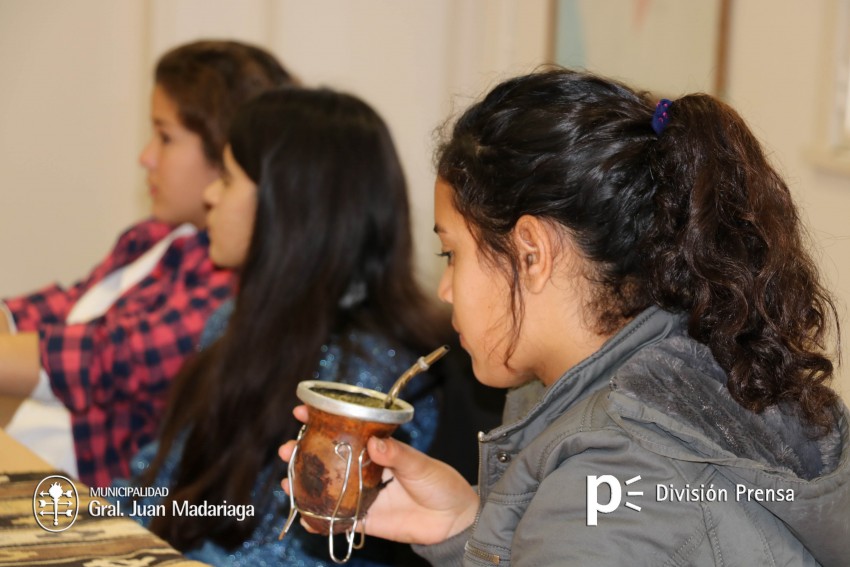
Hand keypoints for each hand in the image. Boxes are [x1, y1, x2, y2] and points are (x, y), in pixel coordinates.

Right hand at [278, 406, 478, 544]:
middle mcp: (364, 470)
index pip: (345, 431)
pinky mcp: (364, 519)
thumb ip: (398, 455)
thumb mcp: (421, 464)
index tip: (302, 411)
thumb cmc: (441, 484)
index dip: (322, 420)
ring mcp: (362, 494)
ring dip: (304, 484)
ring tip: (286, 480)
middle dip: (303, 453)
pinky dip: (318, 519)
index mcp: (377, 449)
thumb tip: (375, 443)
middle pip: (328, 459)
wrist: (453, 521)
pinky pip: (336, 519)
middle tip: (288, 448)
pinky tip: (303, 515)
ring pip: (326, 487)